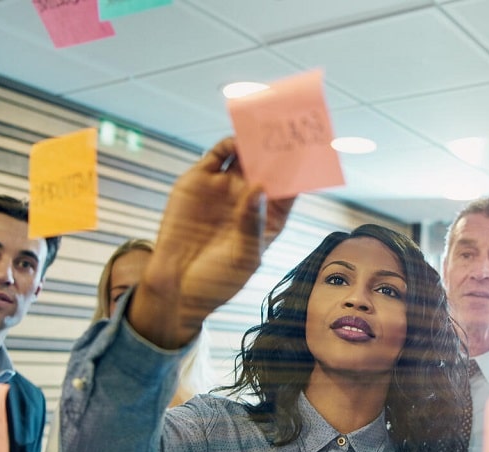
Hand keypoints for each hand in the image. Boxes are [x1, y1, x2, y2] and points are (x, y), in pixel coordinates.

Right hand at [130, 137, 294, 347]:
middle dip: (280, 149)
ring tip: (266, 129)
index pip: (290, 189)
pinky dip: (229, 143)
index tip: (312, 154)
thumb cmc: (218, 279)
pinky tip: (239, 140)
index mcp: (270, 218)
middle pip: (270, 167)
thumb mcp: (245, 257)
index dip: (301, 171)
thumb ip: (252, 223)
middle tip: (291, 131)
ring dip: (256, 142)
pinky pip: (217, 155)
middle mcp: (249, 200)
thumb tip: (259, 188)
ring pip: (245, 156)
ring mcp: (225, 188)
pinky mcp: (199, 181)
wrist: (176, 286)